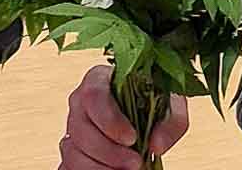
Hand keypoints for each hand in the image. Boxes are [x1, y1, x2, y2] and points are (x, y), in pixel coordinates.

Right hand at [59, 64, 187, 169]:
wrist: (148, 116)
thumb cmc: (156, 102)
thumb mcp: (172, 105)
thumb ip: (171, 122)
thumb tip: (156, 145)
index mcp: (99, 80)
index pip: (93, 95)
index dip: (109, 119)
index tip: (132, 138)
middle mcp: (80, 103)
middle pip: (80, 127)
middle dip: (108, 151)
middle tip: (136, 163)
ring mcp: (73, 128)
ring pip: (72, 151)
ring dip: (99, 168)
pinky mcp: (72, 150)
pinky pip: (70, 166)